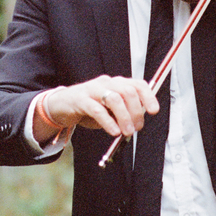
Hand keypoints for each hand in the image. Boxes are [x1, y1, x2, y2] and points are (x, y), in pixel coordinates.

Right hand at [34, 75, 159, 142]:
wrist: (62, 105)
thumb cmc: (90, 108)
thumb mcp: (110, 110)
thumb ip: (124, 113)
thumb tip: (138, 123)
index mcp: (116, 83)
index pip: (137, 84)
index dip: (148, 96)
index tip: (153, 111)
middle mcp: (106, 83)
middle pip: (127, 92)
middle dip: (136, 112)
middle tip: (136, 128)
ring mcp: (93, 89)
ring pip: (114, 99)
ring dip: (124, 117)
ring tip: (126, 132)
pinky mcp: (80, 99)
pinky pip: (97, 109)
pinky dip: (108, 122)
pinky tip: (113, 131)